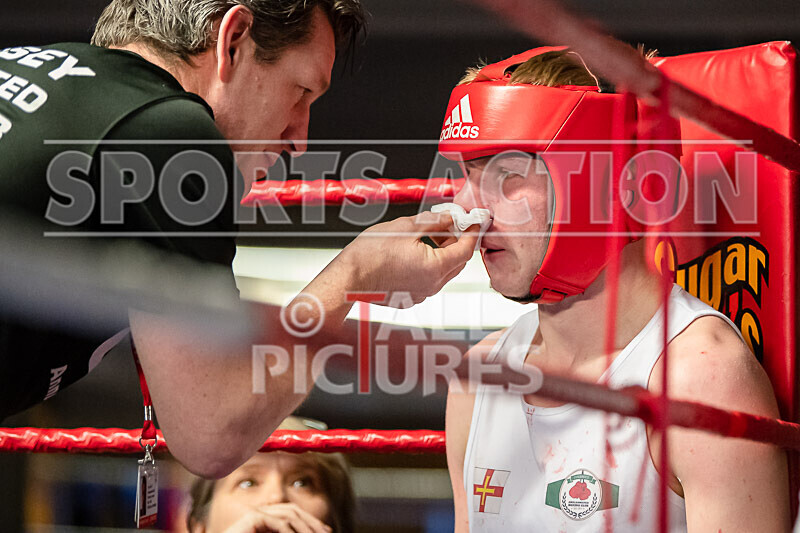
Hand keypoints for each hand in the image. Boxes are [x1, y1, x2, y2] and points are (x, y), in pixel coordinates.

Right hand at [222, 503, 332, 532]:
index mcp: (265, 521)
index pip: (293, 514)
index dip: (311, 522)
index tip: (327, 532)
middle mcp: (260, 514)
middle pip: (293, 511)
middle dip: (312, 522)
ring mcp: (255, 514)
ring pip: (288, 515)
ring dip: (305, 527)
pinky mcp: (251, 518)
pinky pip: (277, 522)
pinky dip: (290, 532)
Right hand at [342, 212, 478, 305]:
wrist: (347, 279)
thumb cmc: (370, 254)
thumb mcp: (405, 227)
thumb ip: (434, 222)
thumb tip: (451, 218)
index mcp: (435, 268)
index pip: (466, 249)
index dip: (472, 233)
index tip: (474, 222)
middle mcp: (432, 285)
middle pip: (457, 262)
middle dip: (456, 241)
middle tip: (447, 224)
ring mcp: (420, 294)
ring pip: (443, 271)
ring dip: (441, 253)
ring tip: (427, 235)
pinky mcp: (409, 298)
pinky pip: (428, 280)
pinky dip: (428, 265)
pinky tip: (413, 252)